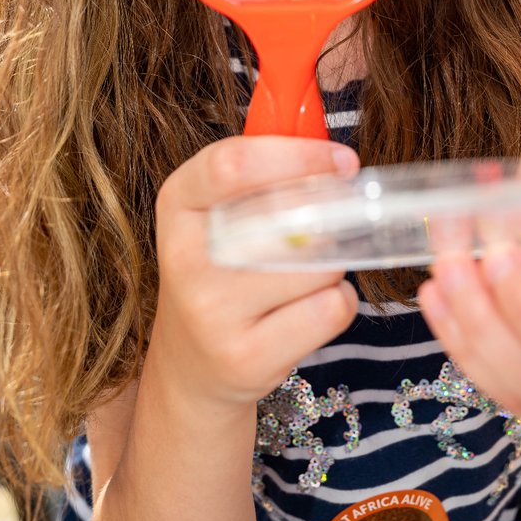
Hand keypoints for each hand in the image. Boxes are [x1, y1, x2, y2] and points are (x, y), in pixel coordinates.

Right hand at [152, 134, 359, 408]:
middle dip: (328, 216)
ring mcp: (212, 312)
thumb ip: (266, 175)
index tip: (342, 161)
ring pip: (320, 265)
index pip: (235, 163)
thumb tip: (335, 156)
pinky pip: (331, 310)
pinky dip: (338, 302)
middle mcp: (185, 256)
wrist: (193, 364)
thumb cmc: (222, 269)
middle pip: (289, 216)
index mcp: (178, 201)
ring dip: (333, 265)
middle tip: (334, 221)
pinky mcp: (246, 357)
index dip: (299, 156)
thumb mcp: (220, 211)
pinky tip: (309, 308)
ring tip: (305, 275)